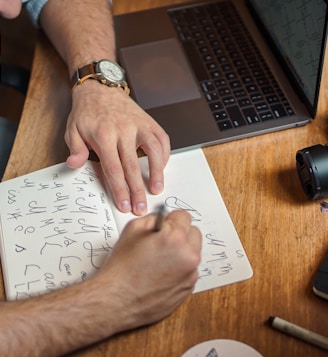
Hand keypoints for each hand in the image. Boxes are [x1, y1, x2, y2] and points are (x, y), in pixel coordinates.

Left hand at [65, 81, 169, 214]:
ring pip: (154, 152)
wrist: (101, 87)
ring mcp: (140, 125)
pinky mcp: (150, 122)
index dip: (120, 190)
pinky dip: (164, 156)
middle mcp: (124, 130)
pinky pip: (162, 141)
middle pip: (134, 166)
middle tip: (141, 207)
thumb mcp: (73, 130)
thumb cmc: (87, 112)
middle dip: (138, 190)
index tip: (124, 205)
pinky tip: (161, 169)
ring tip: (157, 190)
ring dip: (157, 173)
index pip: (114, 169)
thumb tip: (75, 164)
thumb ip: (76, 149)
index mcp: (104, 135)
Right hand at [93, 210, 201, 331]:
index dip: (171, 219)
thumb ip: (154, 219)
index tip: (164, 225)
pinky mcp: (188, 289)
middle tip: (162, 241)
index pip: (184, 217)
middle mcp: (189, 256)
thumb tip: (165, 219)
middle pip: (194, 234)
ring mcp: (191, 275)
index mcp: (176, 238)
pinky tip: (161, 274)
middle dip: (180, 234)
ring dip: (181, 252)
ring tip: (159, 261)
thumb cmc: (122, 267)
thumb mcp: (133, 230)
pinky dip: (179, 269)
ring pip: (192, 253)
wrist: (117, 300)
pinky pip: (189, 271)